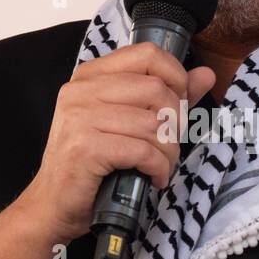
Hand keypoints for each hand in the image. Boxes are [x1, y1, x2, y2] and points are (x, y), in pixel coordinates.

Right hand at [15, 42, 216, 245]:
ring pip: (153, 123)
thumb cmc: (92, 164)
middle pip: (156, 89)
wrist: (53, 204)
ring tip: (161, 165)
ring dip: (168, 151)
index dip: (175, 77)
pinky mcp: (86, 146)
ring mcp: (80, 117)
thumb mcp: (127, 123)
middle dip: (175, 122)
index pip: (147, 54)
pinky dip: (158, 168)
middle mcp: (82, 90)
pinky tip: (153, 178)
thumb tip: (206, 75)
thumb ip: (167, 96)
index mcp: (90, 76)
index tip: (179, 105)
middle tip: (169, 145)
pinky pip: (143, 150)